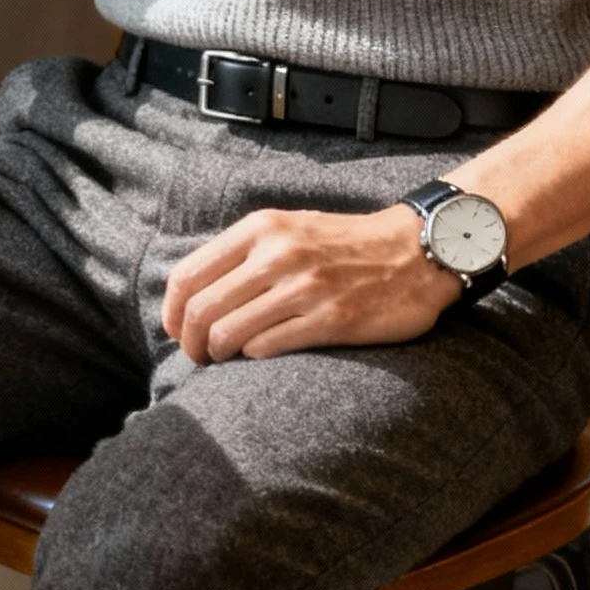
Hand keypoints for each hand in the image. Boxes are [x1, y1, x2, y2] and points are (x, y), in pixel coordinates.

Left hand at [163, 204, 460, 362]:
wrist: (418, 252)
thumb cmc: (347, 246)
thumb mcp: (291, 228)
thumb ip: (245, 253)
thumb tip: (194, 293)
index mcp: (261, 228)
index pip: (187, 276)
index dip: (172, 313)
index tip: (176, 331)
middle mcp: (278, 254)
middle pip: (200, 310)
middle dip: (189, 343)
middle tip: (198, 356)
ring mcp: (304, 287)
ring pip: (227, 334)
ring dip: (217, 355)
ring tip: (224, 361)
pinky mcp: (329, 319)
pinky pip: (266, 348)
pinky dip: (254, 358)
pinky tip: (263, 356)